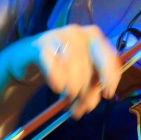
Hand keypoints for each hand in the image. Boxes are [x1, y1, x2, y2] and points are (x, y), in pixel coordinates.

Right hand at [0, 24, 121, 118]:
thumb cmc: (61, 63)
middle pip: (90, 63)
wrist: (29, 53)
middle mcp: (79, 33)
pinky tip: (57, 87)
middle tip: (82, 106)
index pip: (109, 56)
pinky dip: (57, 79)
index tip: (107, 94)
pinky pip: (53, 65)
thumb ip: (91, 86)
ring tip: (67, 98)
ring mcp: (60, 35)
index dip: (111, 76)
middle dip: (87, 88)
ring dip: (72, 87)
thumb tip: (90, 105)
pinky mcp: (42, 43)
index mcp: (94, 37)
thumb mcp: (81, 73)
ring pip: (73, 65)